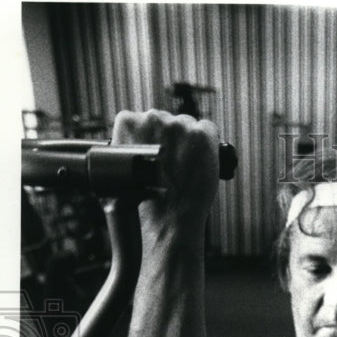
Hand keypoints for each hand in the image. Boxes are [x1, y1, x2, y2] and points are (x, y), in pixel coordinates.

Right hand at [111, 109, 219, 237]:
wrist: (170, 219)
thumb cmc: (149, 199)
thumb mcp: (130, 164)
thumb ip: (138, 142)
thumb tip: (152, 134)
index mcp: (128, 123)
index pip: (143, 119)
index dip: (152, 137)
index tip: (156, 153)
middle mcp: (152, 118)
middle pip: (167, 120)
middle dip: (172, 139)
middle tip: (174, 164)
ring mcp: (178, 125)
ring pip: (187, 124)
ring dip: (190, 141)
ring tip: (187, 167)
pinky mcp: (201, 134)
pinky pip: (208, 129)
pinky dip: (209, 145)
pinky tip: (202, 162)